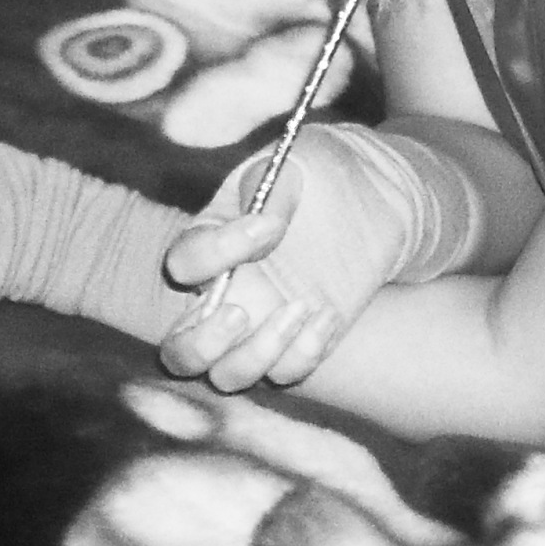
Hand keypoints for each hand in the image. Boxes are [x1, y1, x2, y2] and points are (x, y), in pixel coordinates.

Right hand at [156, 153, 332, 393]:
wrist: (365, 205)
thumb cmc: (316, 181)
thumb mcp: (294, 169)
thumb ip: (272, 188)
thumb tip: (265, 225)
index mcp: (209, 247)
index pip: (185, 261)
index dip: (217, 252)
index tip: (270, 226)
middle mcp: (220, 300)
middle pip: (179, 352)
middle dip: (203, 343)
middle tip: (240, 312)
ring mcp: (255, 331)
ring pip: (227, 376)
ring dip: (258, 353)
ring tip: (299, 307)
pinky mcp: (294, 346)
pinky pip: (285, 374)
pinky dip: (304, 353)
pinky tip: (329, 315)